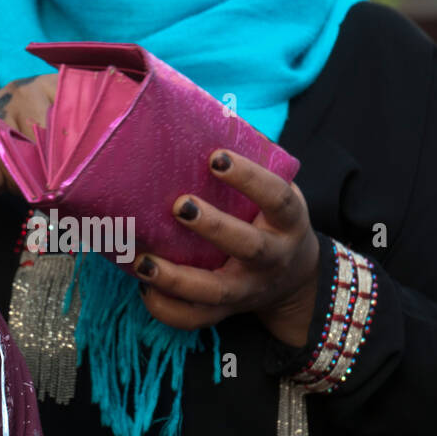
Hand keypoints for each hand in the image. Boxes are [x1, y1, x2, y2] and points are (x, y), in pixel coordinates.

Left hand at [134, 150, 319, 345]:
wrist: (293, 278)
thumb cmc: (272, 219)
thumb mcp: (279, 192)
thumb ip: (255, 163)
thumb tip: (206, 116)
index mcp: (288, 222)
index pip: (276, 197)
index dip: (249, 178)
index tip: (216, 158)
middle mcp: (272, 258)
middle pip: (247, 247)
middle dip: (213, 227)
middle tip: (179, 205)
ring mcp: (248, 290)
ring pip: (215, 292)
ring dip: (177, 278)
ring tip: (142, 260)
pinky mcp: (226, 312)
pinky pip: (196, 319)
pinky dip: (168, 309)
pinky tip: (143, 288)